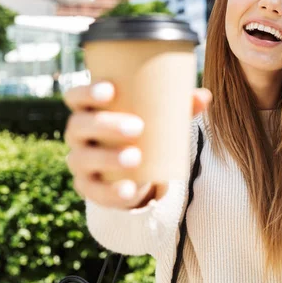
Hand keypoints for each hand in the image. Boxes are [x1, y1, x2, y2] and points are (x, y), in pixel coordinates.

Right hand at [63, 82, 211, 209]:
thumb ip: (180, 106)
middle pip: (79, 126)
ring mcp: (80, 162)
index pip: (76, 96)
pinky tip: (128, 190)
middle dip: (106, 125)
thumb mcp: (159, 117)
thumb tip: (205, 97)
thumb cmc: (144, 129)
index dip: (87, 91)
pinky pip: (94, 192)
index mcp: (89, 110)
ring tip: (136, 157)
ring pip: (83, 159)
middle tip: (137, 127)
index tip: (110, 90)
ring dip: (108, 158)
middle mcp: (78, 134)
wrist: (135, 167)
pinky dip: (111, 192)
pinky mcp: (89, 187)